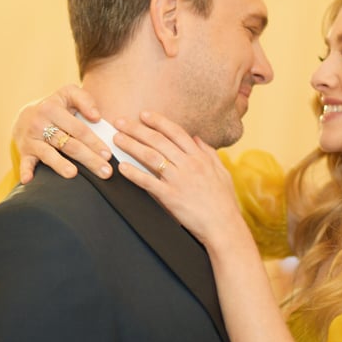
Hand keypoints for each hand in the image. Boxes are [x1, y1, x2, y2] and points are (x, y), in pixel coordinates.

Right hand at [11, 85, 112, 182]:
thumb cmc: (55, 106)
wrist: (25, 115)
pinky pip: (25, 162)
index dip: (94, 142)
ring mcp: (31, 139)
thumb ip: (85, 100)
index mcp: (52, 108)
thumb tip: (96, 116)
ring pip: (49, 154)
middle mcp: (40, 123)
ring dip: (60, 165)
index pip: (78, 129)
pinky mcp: (24, 151)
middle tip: (105, 172)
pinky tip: (28, 180)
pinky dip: (25, 170)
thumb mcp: (68, 94)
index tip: (108, 155)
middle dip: (88, 159)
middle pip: (68, 144)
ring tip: (73, 174)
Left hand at [113, 112, 246, 248]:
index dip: (158, 122)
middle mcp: (188, 165)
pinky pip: (148, 182)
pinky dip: (133, 173)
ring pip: (151, 157)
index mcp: (200, 158)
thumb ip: (209, 153)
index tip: (144, 115)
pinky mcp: (170, 197)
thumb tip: (197, 139)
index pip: (176, 132)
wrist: (224, 226)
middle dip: (137, 129)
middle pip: (159, 141)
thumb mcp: (222, 172)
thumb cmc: (224, 202)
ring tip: (117, 139)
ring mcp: (179, 180)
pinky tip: (121, 167)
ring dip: (132, 145)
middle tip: (121, 122)